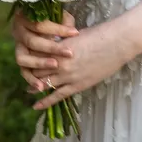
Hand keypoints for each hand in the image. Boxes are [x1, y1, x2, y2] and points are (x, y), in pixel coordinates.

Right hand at [12, 9, 77, 77]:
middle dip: (51, 48)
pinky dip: (31, 79)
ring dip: (39, 63)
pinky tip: (40, 87)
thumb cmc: (52, 19)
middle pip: (32, 42)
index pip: (41, 25)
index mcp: (25, 18)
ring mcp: (18, 48)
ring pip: (23, 59)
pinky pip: (23, 71)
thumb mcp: (58, 16)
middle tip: (68, 53)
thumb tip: (73, 32)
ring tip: (55, 66)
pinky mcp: (21, 61)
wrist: (39, 23)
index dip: (58, 29)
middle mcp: (18, 33)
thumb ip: (64, 22)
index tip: (75, 33)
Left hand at [22, 17, 137, 112]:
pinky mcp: (77, 85)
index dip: (29, 57)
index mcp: (57, 47)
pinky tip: (36, 106)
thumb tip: (57, 43)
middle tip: (26, 75)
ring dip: (34, 87)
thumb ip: (62, 42)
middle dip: (29, 72)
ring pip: (43, 83)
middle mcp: (58, 62)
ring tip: (28, 90)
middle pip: (35, 70)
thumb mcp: (74, 35)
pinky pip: (57, 96)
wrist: (116, 43)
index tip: (26, 59)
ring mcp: (67, 75)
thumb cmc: (98, 35)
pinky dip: (45, 102)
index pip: (34, 55)